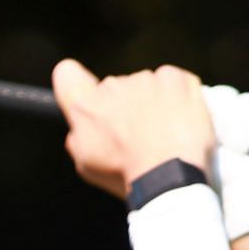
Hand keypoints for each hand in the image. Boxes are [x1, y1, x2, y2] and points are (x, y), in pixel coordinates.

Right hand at [51, 60, 215, 199]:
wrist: (167, 175)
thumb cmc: (125, 174)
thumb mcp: (87, 165)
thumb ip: (80, 137)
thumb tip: (82, 128)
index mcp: (85, 106)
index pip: (67, 74)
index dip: (75, 82)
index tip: (85, 93)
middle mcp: (112, 85)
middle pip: (114, 89)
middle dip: (123, 106)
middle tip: (137, 136)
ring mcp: (145, 79)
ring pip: (146, 87)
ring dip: (153, 104)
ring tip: (163, 135)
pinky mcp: (175, 78)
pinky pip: (173, 83)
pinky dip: (178, 98)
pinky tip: (181, 122)